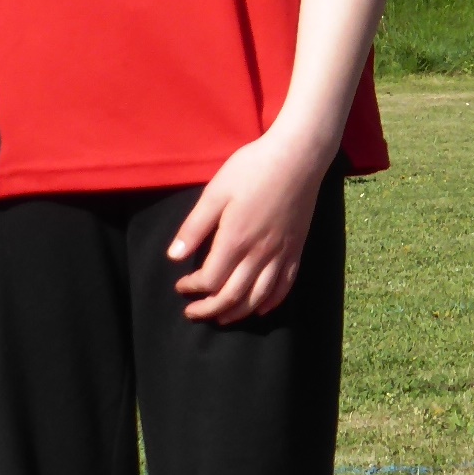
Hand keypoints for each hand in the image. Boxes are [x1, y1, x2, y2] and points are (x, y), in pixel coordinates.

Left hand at [168, 127, 329, 323]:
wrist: (299, 156)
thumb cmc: (253, 168)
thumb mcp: (216, 191)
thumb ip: (195, 226)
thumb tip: (174, 257)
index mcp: (236, 240)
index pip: (210, 280)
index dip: (193, 288)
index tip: (181, 283)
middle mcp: (259, 253)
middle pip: (233, 296)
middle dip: (210, 309)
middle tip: (193, 312)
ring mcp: (281, 253)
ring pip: (259, 297)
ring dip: (238, 313)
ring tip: (222, 318)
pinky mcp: (297, 248)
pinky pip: (286, 285)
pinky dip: (271, 302)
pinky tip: (260, 308)